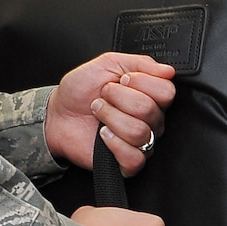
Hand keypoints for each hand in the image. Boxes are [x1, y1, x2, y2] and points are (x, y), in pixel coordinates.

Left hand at [46, 54, 175, 174]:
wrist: (58, 114)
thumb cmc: (80, 91)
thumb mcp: (108, 63)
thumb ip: (141, 63)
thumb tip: (168, 70)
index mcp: (150, 96)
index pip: (167, 91)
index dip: (141, 82)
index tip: (122, 80)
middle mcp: (151, 121)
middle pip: (150, 110)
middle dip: (119, 98)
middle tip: (105, 96)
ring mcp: (141, 142)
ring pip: (140, 132)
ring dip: (111, 118)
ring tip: (99, 114)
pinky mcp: (128, 162)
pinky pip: (134, 158)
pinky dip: (114, 144)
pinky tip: (103, 135)